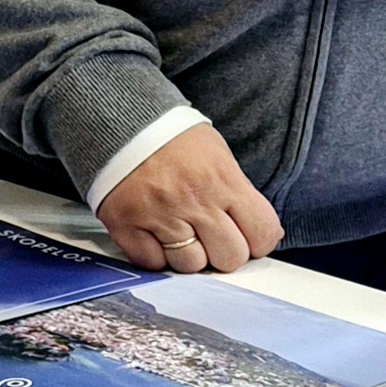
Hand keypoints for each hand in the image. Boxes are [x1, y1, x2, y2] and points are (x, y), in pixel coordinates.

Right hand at [96, 124, 281, 274]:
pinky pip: (152, 264)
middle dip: (223, 251)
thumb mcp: (218, 155)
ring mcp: (159, 215)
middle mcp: (194, 201)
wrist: (123, 119)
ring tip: (180, 230)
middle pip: (229, 258)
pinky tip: (156, 233)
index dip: (257, 239)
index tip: (246, 234)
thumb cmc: (175, 140)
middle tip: (211, 234)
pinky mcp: (126, 225)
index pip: (262, 233)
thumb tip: (263, 234)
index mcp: (222, 179)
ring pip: (190, 266)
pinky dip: (155, 255)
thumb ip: (239, 194)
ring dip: (188, 254)